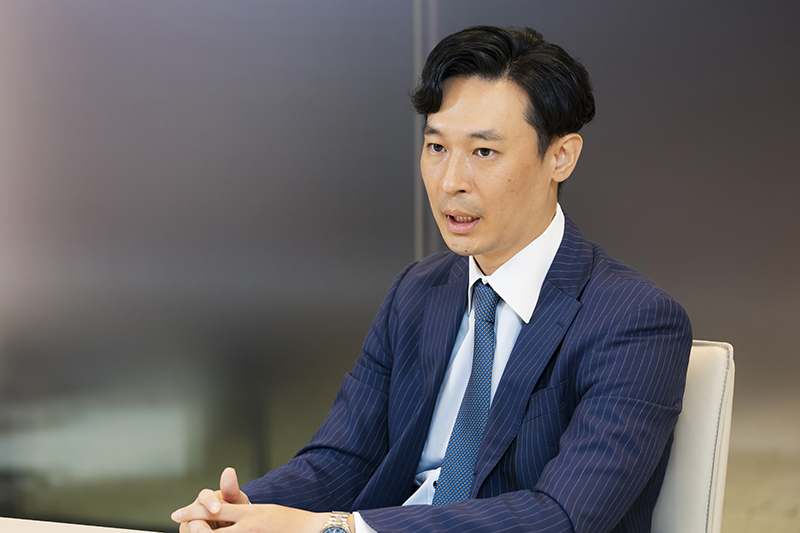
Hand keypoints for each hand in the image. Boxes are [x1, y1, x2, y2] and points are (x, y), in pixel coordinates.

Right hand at [172, 467, 250, 530]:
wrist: (233, 523)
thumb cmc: (234, 508)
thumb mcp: (235, 499)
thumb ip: (231, 489)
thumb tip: (228, 471)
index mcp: (206, 498)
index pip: (204, 497)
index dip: (210, 502)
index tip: (217, 509)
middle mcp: (194, 511)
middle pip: (193, 518)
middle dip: (201, 526)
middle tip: (207, 532)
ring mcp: (191, 525)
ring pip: (192, 529)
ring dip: (202, 532)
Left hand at [172, 501, 328, 532]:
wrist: (309, 531)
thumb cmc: (284, 520)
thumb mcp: (257, 509)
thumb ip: (234, 507)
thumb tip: (213, 508)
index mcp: (248, 514)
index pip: (213, 510)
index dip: (192, 511)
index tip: (177, 514)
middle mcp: (247, 529)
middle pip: (208, 530)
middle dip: (194, 527)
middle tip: (185, 525)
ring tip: (196, 531)